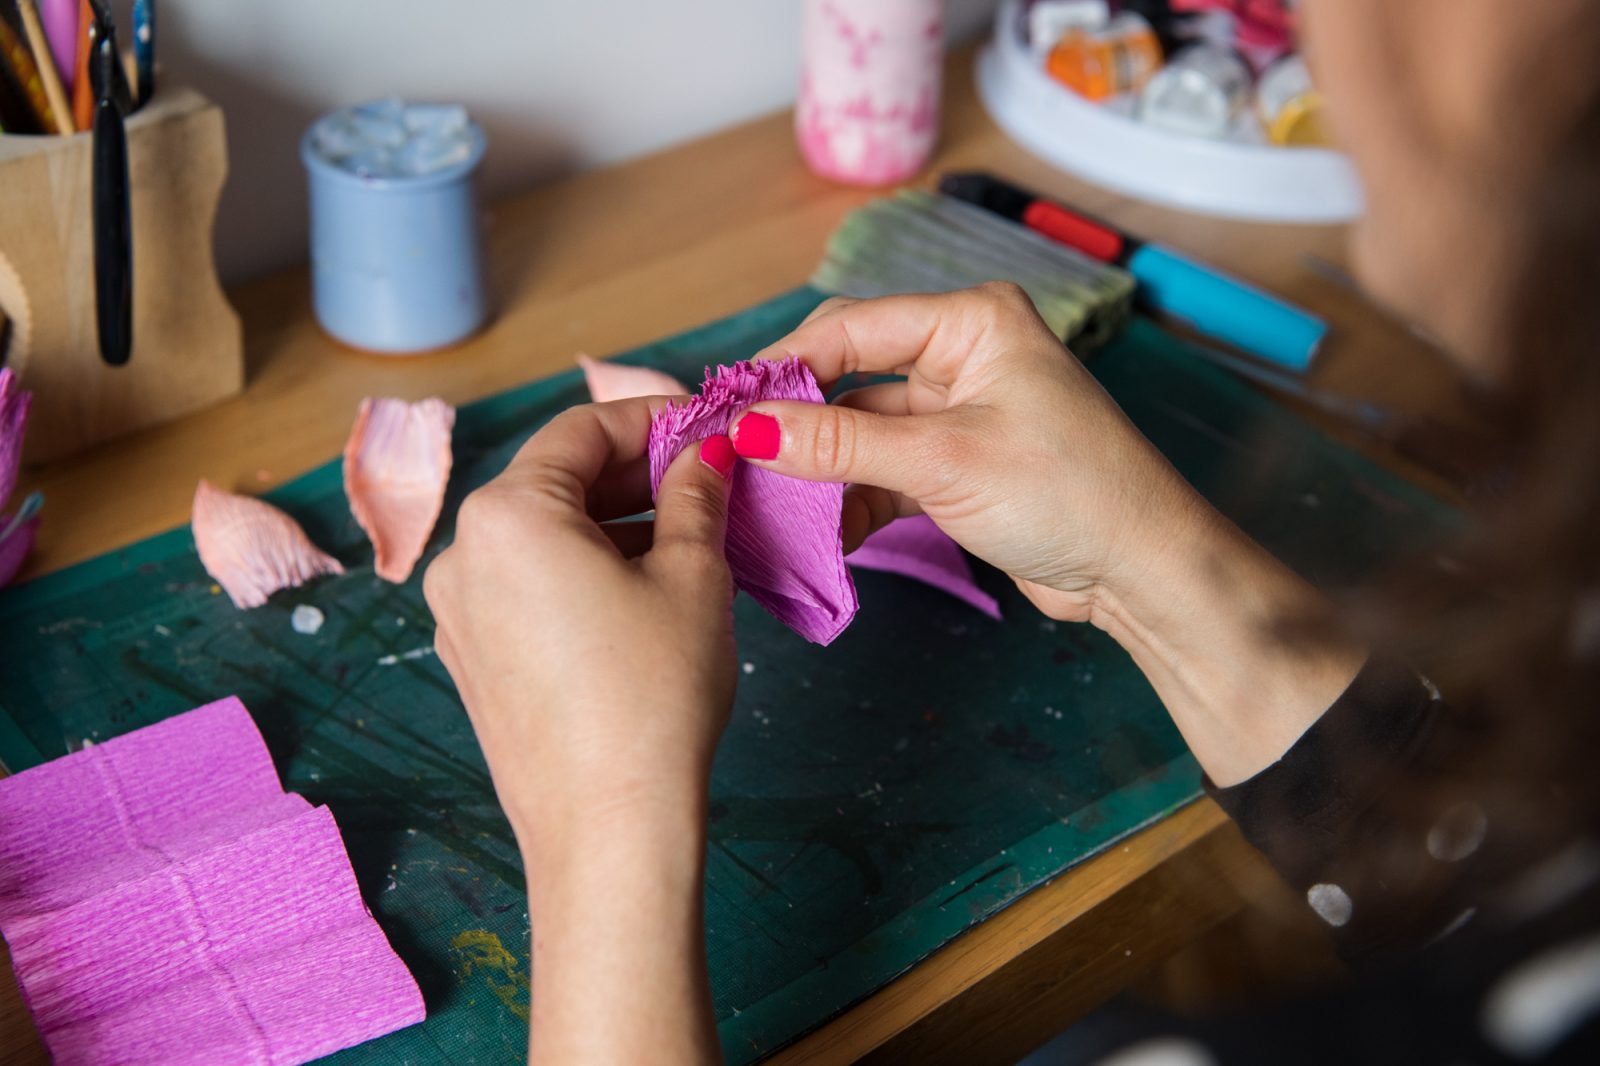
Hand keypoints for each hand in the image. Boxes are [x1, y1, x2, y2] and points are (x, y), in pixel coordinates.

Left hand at [424, 397, 732, 1062]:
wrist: (609, 828)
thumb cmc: (655, 692)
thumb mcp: (693, 576)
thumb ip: (695, 496)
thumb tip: (708, 454)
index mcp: (506, 514)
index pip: (582, 431)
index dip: (653, 419)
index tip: (708, 426)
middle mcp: (462, 554)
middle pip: (554, 482)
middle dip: (634, 475)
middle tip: (708, 481)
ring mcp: (458, 613)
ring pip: (541, 538)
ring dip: (611, 526)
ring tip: (689, 539)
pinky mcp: (472, 662)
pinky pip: (527, 588)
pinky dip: (582, 573)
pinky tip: (643, 592)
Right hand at [735, 283, 1205, 623]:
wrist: (1142, 571)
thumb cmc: (1068, 493)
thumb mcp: (943, 461)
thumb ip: (841, 444)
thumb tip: (751, 430)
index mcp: (971, 322)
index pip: (852, 326)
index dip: (784, 364)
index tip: (727, 407)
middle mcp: (962, 354)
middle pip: (850, 373)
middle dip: (796, 416)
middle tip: (735, 451)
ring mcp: (958, 410)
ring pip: (861, 429)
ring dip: (819, 466)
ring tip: (765, 499)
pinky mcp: (956, 463)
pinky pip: (883, 470)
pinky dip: (851, 498)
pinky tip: (817, 530)